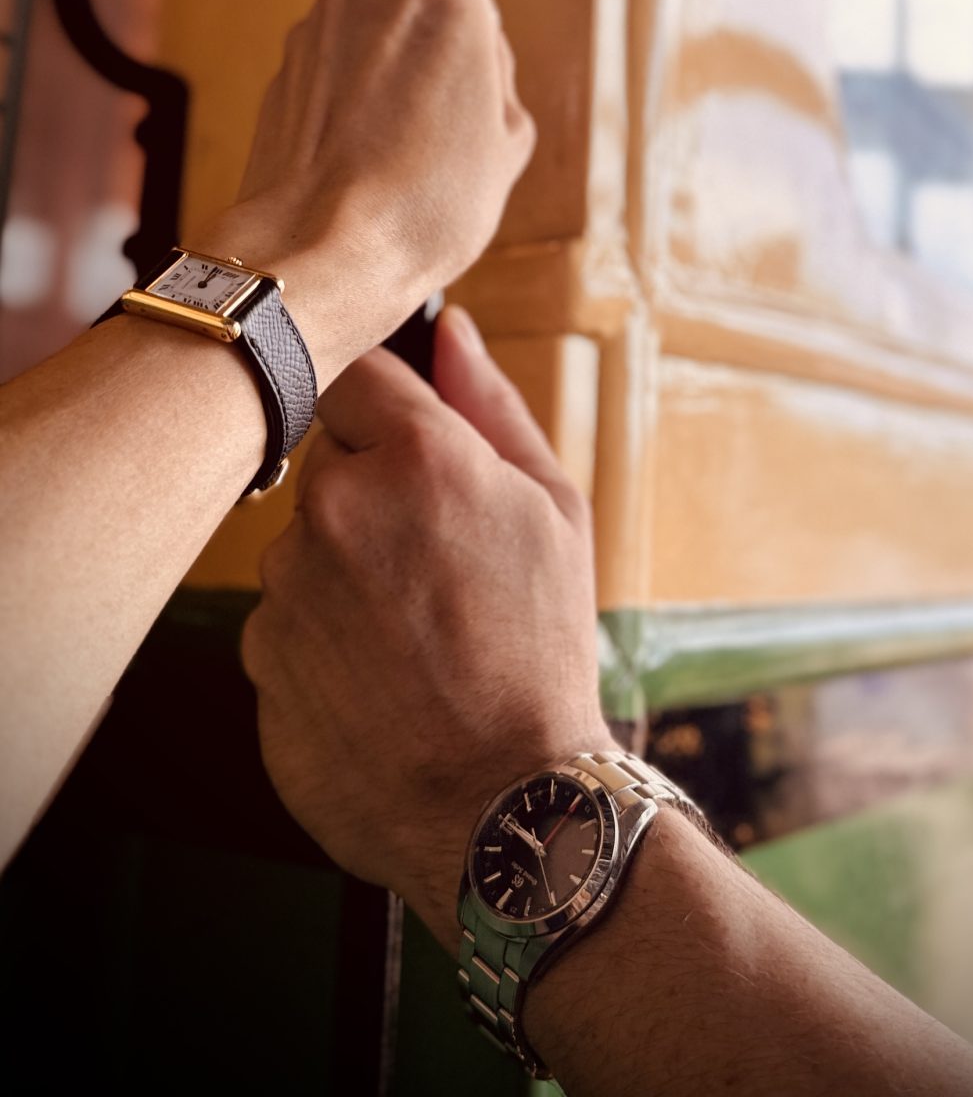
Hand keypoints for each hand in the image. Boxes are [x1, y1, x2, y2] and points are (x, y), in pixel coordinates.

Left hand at [203, 0, 534, 378]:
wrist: (320, 259)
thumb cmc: (425, 202)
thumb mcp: (509, 136)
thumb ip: (494, 72)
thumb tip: (473, 63)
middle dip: (437, 30)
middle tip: (458, 108)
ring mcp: (314, 33)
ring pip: (374, 33)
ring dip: (398, 77)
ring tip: (417, 156)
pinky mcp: (280, 78)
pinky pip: (338, 78)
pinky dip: (357, 112)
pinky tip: (373, 171)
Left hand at [241, 306, 607, 943]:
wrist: (501, 806)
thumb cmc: (543, 650)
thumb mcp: (554, 510)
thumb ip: (491, 406)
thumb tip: (453, 328)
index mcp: (418, 457)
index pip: (354, 371)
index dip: (383, 408)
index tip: (407, 445)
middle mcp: (335, 508)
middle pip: (327, 461)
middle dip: (370, 492)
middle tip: (434, 560)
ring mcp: (285, 586)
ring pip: (304, 544)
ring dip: (344, 568)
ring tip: (415, 632)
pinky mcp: (255, 656)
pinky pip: (283, 618)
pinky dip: (321, 637)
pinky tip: (380, 676)